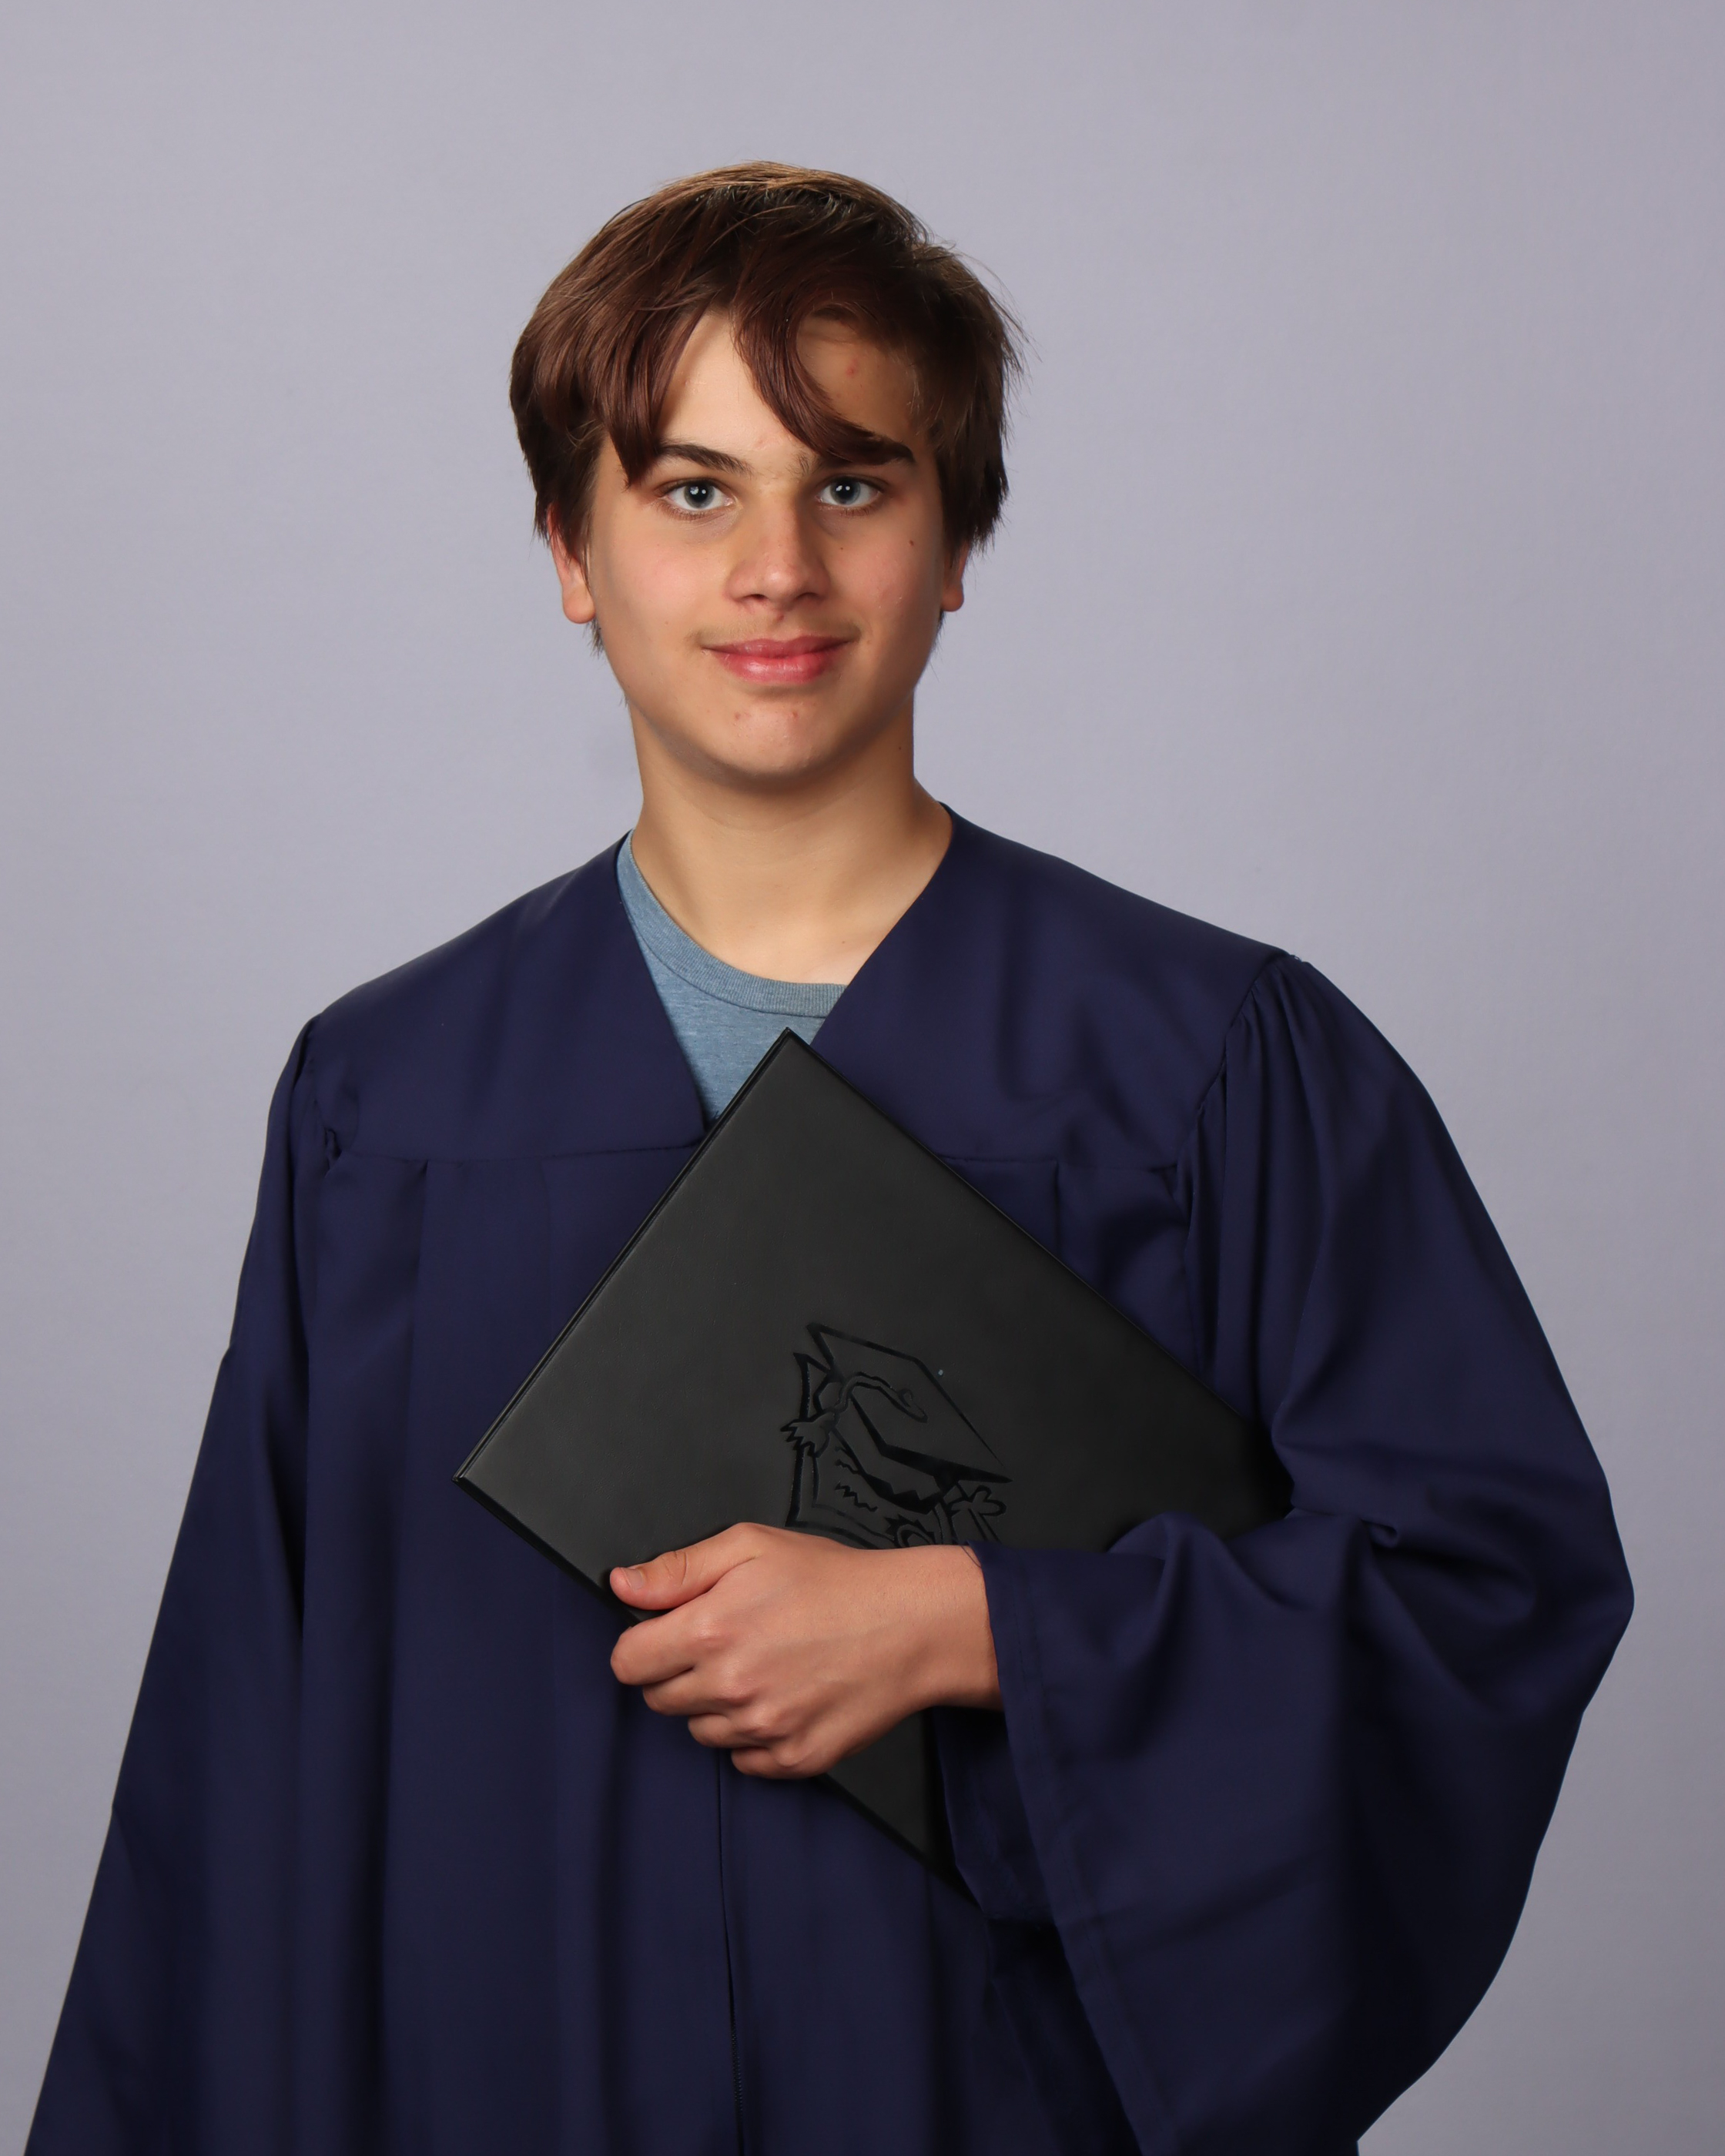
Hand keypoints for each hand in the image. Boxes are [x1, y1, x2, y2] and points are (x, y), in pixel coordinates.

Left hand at [609, 1524, 1000, 1776]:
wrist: (910, 1625)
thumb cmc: (835, 1580)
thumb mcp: (751, 1546)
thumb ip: (678, 1569)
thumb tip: (622, 1585)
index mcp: (710, 1632)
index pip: (628, 1663)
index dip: (643, 1644)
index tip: (668, 1634)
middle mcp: (729, 1689)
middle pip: (660, 1700)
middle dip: (679, 1672)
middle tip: (726, 1642)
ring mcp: (762, 1730)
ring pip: (700, 1731)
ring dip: (715, 1705)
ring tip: (762, 1666)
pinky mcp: (793, 1760)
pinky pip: (743, 1759)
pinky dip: (753, 1735)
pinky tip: (783, 1696)